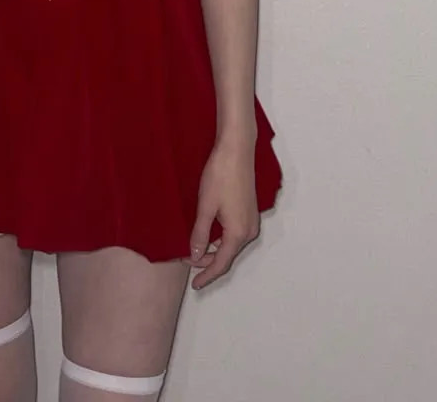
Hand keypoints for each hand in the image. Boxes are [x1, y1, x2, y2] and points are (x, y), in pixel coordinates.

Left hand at [187, 135, 259, 289]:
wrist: (237, 150)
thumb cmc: (220, 176)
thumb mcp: (206, 207)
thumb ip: (200, 235)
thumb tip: (195, 257)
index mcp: (238, 233)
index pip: (221, 263)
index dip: (207, 275)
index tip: (194, 285)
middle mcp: (248, 231)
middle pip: (227, 255)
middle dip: (207, 262)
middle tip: (185, 260)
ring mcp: (251, 220)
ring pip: (230, 245)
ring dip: (213, 250)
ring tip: (194, 249)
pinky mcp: (249, 210)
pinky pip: (234, 234)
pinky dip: (220, 239)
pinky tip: (207, 234)